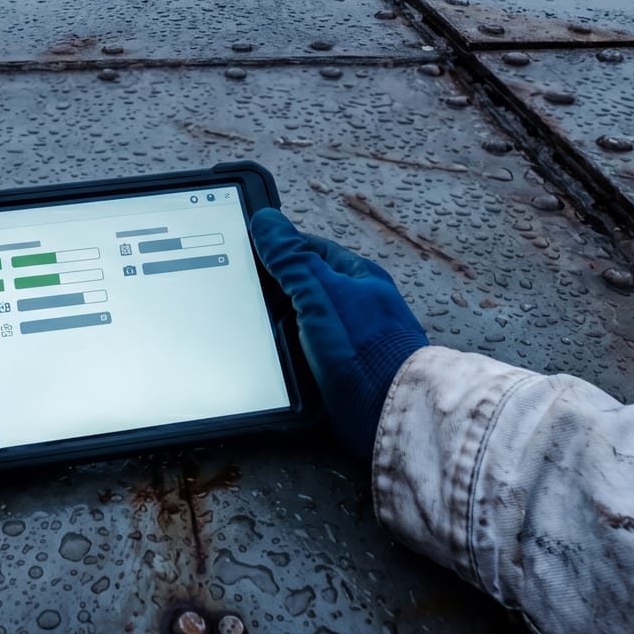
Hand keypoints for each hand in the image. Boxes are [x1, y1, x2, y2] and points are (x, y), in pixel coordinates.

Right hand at [250, 208, 428, 459]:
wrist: (387, 412)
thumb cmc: (363, 348)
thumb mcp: (319, 294)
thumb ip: (292, 260)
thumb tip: (266, 221)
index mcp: (361, 278)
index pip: (313, 251)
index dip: (281, 250)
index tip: (251, 252)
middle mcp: (361, 307)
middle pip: (310, 287)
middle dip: (280, 291)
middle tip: (246, 295)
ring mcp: (355, 340)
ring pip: (308, 323)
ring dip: (285, 328)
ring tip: (255, 331)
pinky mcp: (346, 371)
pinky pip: (311, 355)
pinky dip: (293, 355)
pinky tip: (277, 361)